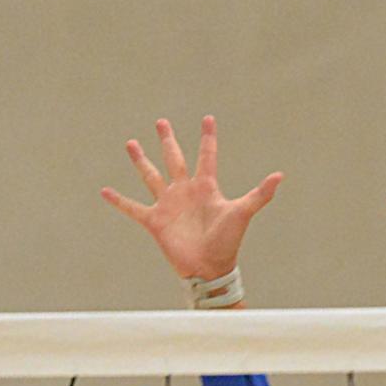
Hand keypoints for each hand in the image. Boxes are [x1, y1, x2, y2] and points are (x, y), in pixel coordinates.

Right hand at [101, 116, 282, 284]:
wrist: (209, 268)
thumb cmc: (227, 242)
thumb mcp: (242, 213)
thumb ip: (259, 194)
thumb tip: (280, 176)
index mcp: (205, 187)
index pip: (206, 155)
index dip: (208, 137)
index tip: (208, 117)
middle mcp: (185, 192)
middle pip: (175, 159)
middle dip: (168, 140)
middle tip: (161, 122)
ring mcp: (168, 205)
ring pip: (151, 176)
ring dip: (141, 160)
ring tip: (131, 143)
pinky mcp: (155, 221)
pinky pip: (133, 208)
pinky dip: (118, 201)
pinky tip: (104, 191)